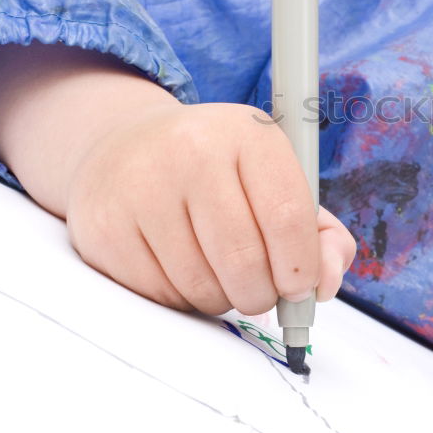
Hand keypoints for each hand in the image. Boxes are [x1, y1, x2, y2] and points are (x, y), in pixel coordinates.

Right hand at [64, 100, 355, 315]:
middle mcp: (193, 150)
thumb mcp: (276, 183)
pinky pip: (161, 294)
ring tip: (218, 273)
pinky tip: (180, 267)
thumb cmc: (220, 176)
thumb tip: (325, 284)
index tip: (300, 287)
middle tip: (260, 292)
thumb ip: (320, 234)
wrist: (124, 147)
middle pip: (245, 259)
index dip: (301, 267)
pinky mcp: (107, 225)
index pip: (288, 216)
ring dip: (221, 298)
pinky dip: (181, 298)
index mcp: (248, 133)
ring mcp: (143, 186)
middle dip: (262, 293)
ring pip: (202, 285)